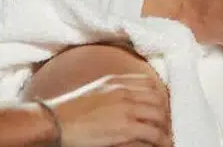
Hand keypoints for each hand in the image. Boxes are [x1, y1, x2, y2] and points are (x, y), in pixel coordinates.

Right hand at [44, 73, 171, 146]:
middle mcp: (124, 92)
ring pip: (159, 116)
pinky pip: (154, 134)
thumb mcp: (93, 91)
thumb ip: (110, 92)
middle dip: (166, 113)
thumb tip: (123, 100)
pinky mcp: (126, 128)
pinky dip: (162, 141)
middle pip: (158, 99)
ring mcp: (126, 109)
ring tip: (167, 139)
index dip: (159, 97)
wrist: (55, 121)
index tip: (161, 108)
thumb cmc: (68, 110)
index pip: (149, 84)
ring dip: (166, 129)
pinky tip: (163, 145)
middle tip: (166, 126)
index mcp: (116, 81)